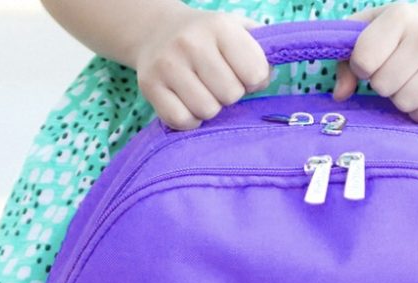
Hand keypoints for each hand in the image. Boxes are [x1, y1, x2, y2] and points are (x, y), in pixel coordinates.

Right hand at [135, 8, 272, 130]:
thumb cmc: (207, 39)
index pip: (255, 73)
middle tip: (218, 84)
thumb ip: (261, 52)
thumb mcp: (236, 31)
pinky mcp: (150, 86)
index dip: (254, 81)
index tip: (242, 75)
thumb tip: (268, 77)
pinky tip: (187, 104)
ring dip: (210, 109)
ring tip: (203, 92)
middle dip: (229, 95)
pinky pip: (182, 121)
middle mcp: (190, 41)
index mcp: (219, 26)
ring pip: (207, 110)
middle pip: (230, 95)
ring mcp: (167, 64)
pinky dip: (189, 120)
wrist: (156, 31)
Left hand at [333, 2, 417, 123]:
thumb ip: (346, 58)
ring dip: (402, 99)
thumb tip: (340, 95)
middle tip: (397, 71)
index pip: (363, 60)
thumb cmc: (405, 34)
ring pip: (404, 104)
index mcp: (399, 16)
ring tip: (412, 80)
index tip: (374, 62)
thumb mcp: (373, 30)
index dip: (362, 68)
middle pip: (383, 86)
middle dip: (384, 84)